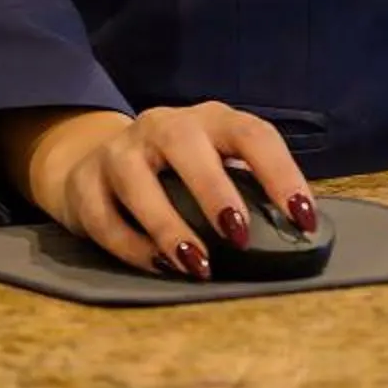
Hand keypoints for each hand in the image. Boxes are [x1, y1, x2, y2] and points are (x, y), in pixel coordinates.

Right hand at [0, 101, 317, 279]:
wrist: (94, 161)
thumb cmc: (177, 172)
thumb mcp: (215, 166)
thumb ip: (246, 189)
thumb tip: (294, 234)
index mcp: (211, 120)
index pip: (252, 135)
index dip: (281, 174)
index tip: (302, 218)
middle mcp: (165, 125)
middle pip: (188, 146)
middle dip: (215, 192)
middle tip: (239, 237)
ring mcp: (120, 150)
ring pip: (138, 182)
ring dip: (170, 226)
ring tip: (198, 265)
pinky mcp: (84, 182)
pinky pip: (105, 218)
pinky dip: (133, 248)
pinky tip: (160, 267)